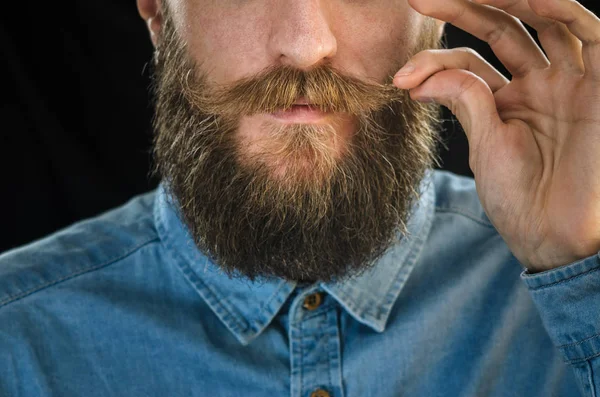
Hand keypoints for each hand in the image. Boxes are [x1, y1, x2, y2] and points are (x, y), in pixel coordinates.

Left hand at [394, 0, 599, 271]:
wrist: (557, 236)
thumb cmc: (520, 198)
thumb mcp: (484, 144)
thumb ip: (465, 99)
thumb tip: (421, 76)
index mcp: (509, 102)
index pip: (469, 62)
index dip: (433, 62)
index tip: (400, 79)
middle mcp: (541, 84)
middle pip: (502, 29)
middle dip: (461, 9)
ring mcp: (571, 81)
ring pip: (541, 20)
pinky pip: (586, 30)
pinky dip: (557, 8)